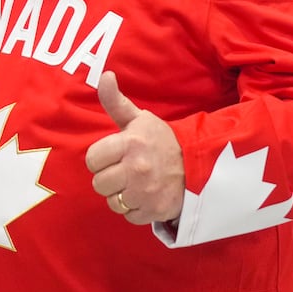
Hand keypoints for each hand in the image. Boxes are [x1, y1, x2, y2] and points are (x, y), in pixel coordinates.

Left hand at [84, 71, 184, 224]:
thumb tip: (104, 75)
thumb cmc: (162, 140)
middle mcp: (136, 168)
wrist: (199, 165)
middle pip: (99, 183)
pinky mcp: (154, 211)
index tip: (114, 155)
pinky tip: (146, 196)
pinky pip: (128, 216)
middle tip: (125, 170)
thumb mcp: (139, 118)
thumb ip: (115, 101)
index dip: (100, 158)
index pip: (92, 159)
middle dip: (109, 178)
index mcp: (130, 143)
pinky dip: (135, 209)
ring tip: (136, 183)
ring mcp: (145, 192)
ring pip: (112, 202)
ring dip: (121, 195)